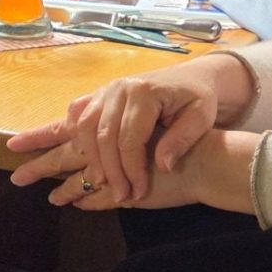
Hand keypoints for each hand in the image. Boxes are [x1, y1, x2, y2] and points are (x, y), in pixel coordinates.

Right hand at [8, 59, 223, 203]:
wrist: (195, 76)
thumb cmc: (199, 99)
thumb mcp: (201, 117)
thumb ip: (182, 139)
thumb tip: (162, 164)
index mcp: (144, 92)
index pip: (128, 138)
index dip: (130, 169)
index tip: (137, 192)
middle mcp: (120, 89)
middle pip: (101, 135)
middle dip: (107, 169)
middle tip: (118, 194)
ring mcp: (107, 90)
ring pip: (83, 125)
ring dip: (82, 155)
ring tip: (90, 181)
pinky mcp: (101, 94)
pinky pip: (78, 112)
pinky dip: (70, 131)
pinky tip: (70, 149)